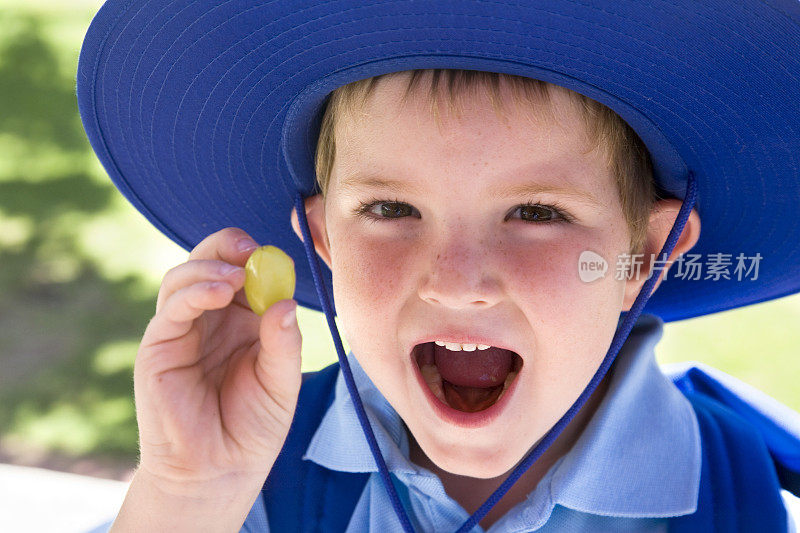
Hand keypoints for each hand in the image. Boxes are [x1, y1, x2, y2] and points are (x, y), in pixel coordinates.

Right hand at [133, 227, 301, 493]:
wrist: (219, 469)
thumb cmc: (253, 426)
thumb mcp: (281, 382)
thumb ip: (284, 343)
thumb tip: (286, 302)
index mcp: (242, 319)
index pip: (244, 270)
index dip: (255, 257)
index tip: (274, 254)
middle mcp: (210, 317)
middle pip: (209, 262)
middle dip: (226, 246)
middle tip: (249, 248)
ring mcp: (182, 329)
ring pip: (184, 277)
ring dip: (208, 267)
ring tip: (235, 277)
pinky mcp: (159, 346)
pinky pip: (172, 307)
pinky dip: (193, 291)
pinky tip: (218, 291)